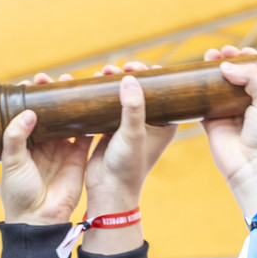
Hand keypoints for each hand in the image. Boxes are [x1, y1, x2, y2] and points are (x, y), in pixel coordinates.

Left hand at [0, 73, 91, 224]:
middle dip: (56, 96)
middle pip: (52, 114)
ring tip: (77, 87)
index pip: (28, 113)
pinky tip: (94, 109)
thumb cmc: (19, 193)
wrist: (38, 219)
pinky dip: (90, 123)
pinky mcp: (77, 159)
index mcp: (24, 142)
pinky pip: (85, 137)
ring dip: (73, 106)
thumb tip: (30, 112)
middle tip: (62, 80)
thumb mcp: (12, 162)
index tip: (36, 81)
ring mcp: (61, 150)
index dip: (33, 97)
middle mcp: (44, 144)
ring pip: (69, 122)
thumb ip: (16, 136)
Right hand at [85, 62, 177, 214]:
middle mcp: (150, 123)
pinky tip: (91, 85)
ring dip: (112, 82)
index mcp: (165, 123)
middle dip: (127, 74)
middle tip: (113, 69)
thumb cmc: (127, 167)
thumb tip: (130, 78)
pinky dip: (101, 94)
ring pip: (123, 95)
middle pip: (141, 89)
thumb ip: (133, 108)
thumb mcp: (133, 135)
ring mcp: (130, 125)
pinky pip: (108, 105)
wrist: (108, 191)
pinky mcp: (112, 129)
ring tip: (101, 73)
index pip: (161, 89)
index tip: (132, 66)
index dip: (149, 73)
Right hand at [202, 46, 256, 220]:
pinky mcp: (211, 123)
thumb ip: (252, 76)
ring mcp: (227, 114)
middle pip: (234, 77)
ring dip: (211, 71)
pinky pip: (201, 102)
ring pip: (216, 86)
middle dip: (227, 61)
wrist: (253, 168)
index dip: (247, 59)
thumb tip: (225, 66)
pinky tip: (194, 76)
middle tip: (222, 51)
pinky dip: (197, 89)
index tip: (242, 50)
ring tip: (209, 57)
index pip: (255, 74)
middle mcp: (245, 106)